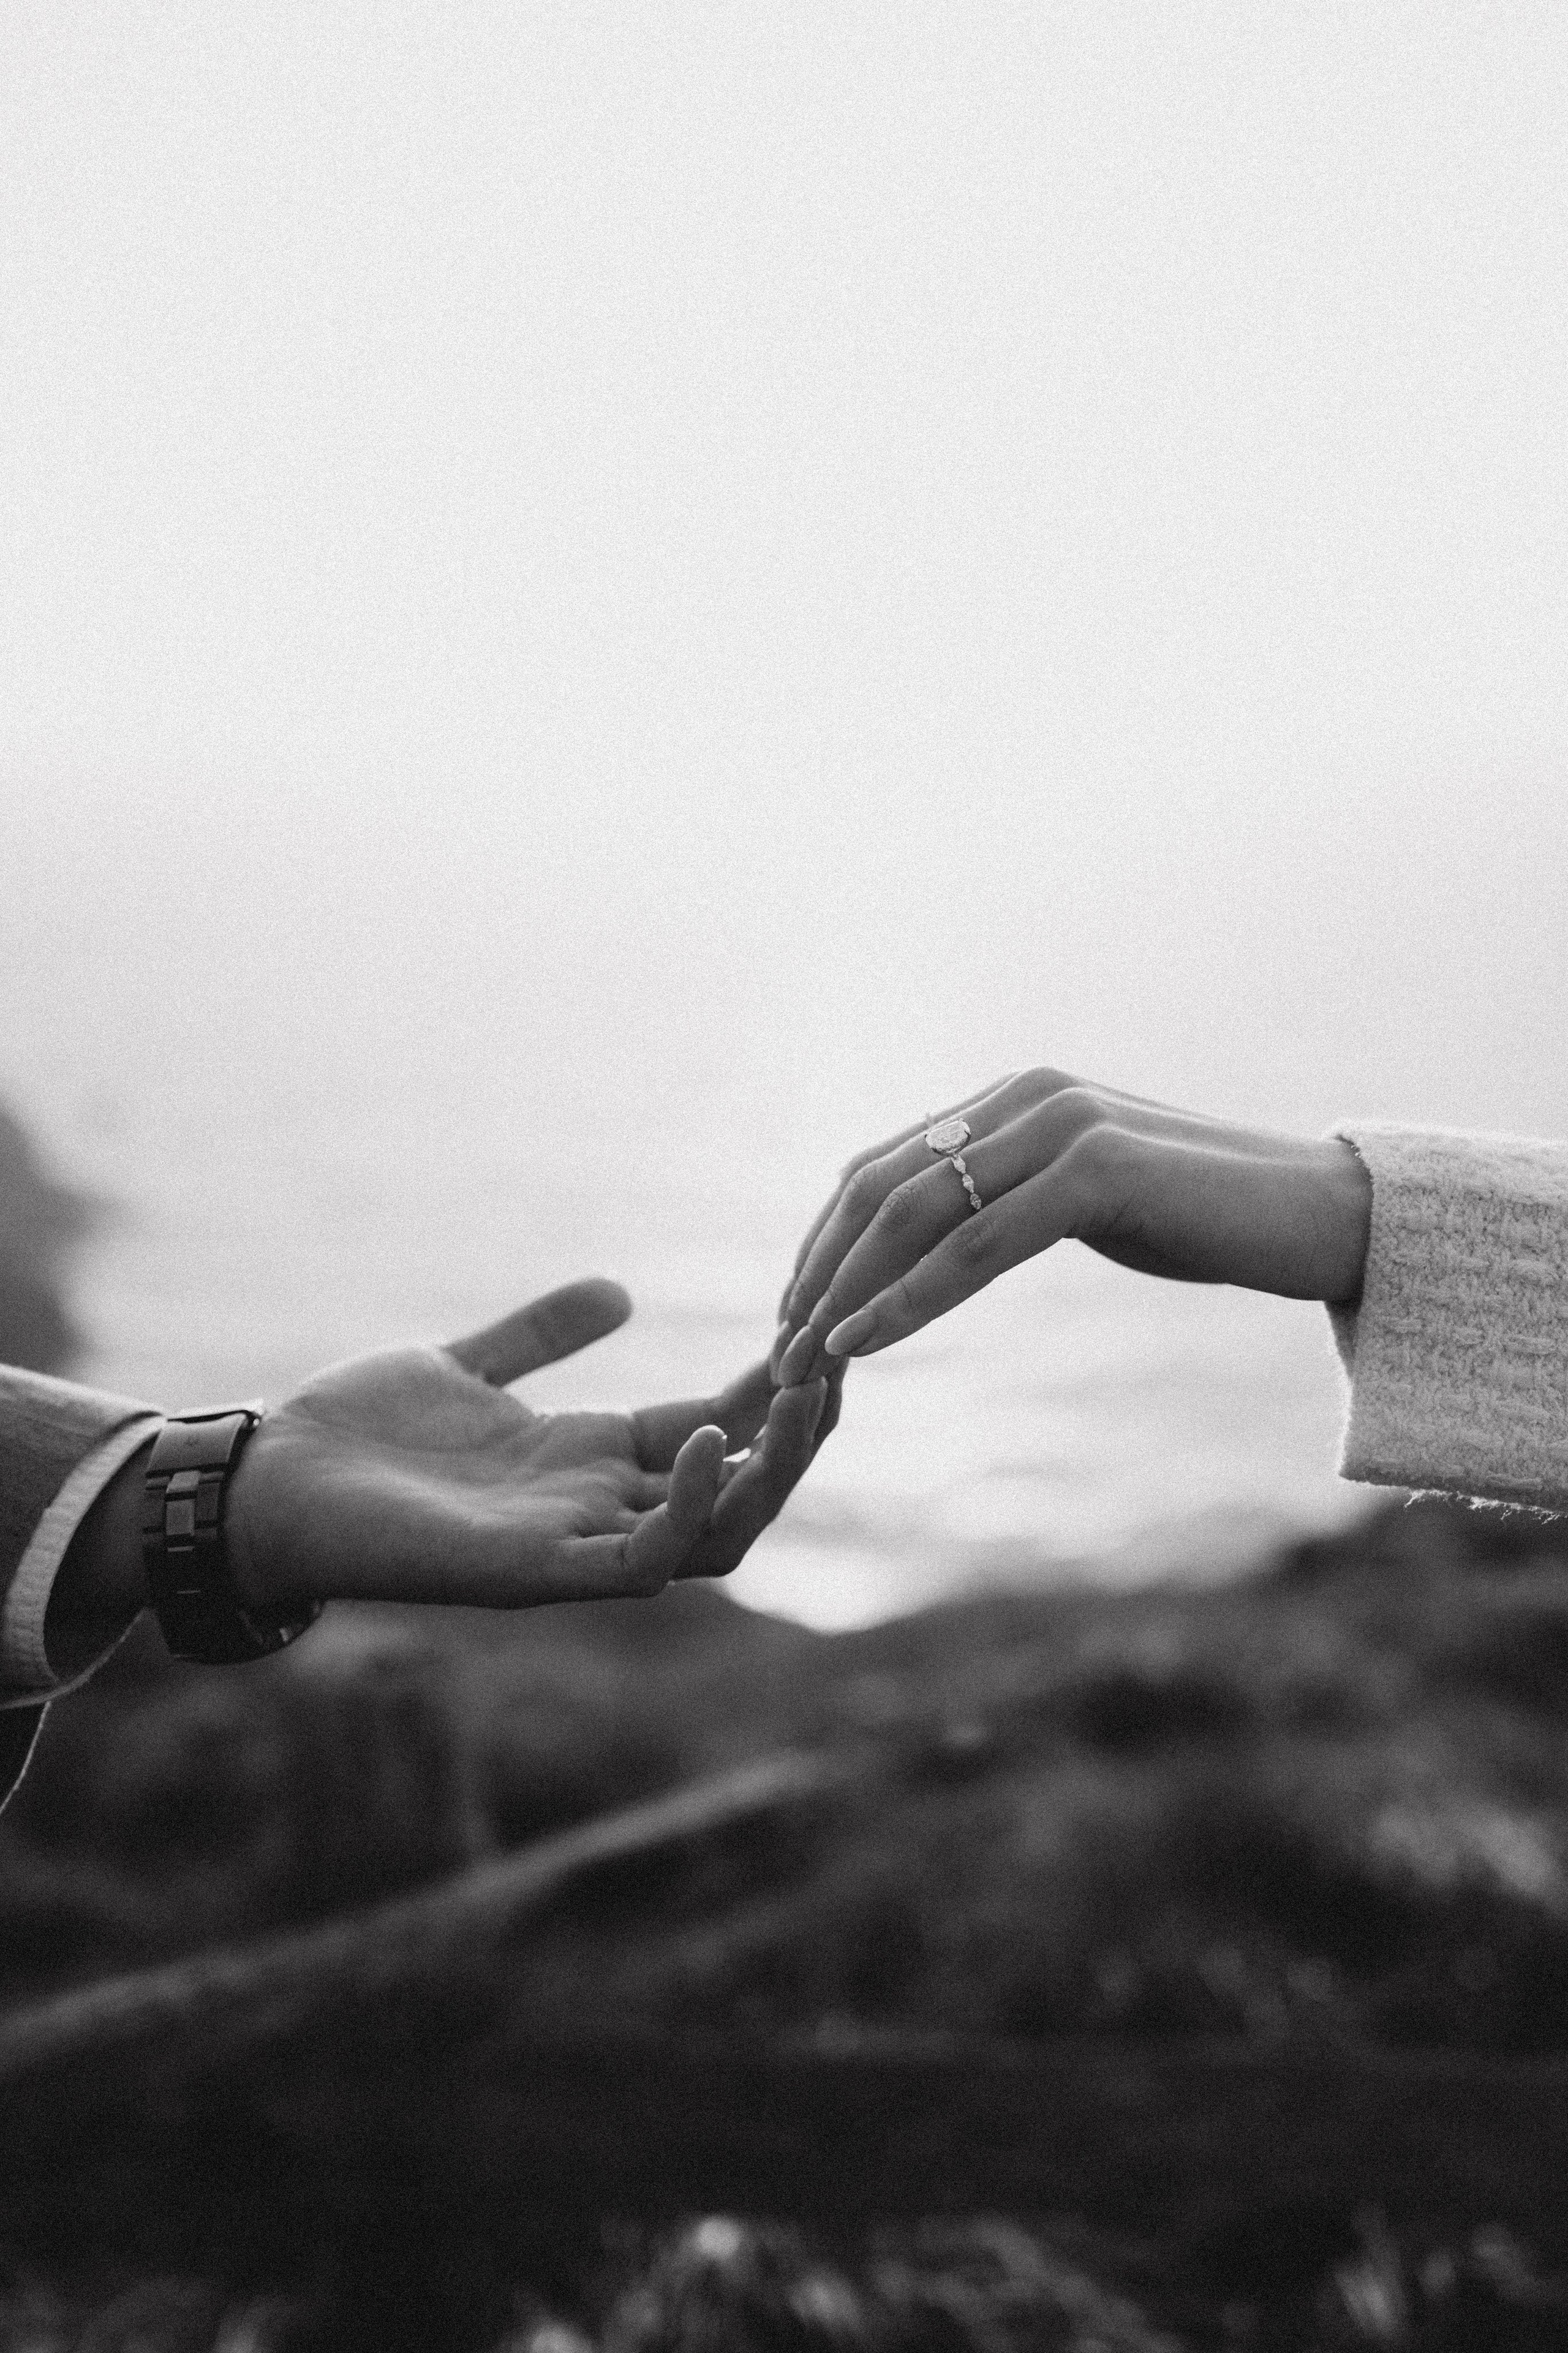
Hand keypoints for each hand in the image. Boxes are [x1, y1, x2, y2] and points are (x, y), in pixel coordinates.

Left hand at [207, 1277, 838, 1613]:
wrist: (265, 1481)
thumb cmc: (354, 1432)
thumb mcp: (463, 1364)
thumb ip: (540, 1334)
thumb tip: (619, 1291)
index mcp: (588, 1462)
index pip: (716, 1430)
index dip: (772, 1389)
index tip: (816, 1330)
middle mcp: (596, 1511)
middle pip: (740, 1486)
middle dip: (800, 1433)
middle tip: (838, 1362)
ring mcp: (574, 1547)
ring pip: (718, 1532)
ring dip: (772, 1471)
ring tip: (806, 1395)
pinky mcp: (538, 1575)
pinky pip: (645, 1562)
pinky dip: (685, 1507)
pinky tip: (702, 1440)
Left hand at [770, 1069, 1371, 1381]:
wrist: (1322, 1217)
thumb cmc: (1206, 1219)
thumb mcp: (1087, 1200)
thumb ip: (1014, 1199)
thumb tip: (941, 1239)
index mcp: (1015, 1096)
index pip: (884, 1166)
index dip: (825, 1240)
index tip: (790, 1311)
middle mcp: (1027, 1095)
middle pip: (881, 1185)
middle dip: (818, 1270)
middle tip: (776, 1348)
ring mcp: (1062, 1126)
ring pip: (916, 1215)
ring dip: (847, 1292)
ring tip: (803, 1360)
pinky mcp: (1096, 1171)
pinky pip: (975, 1247)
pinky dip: (908, 1299)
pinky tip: (865, 1344)